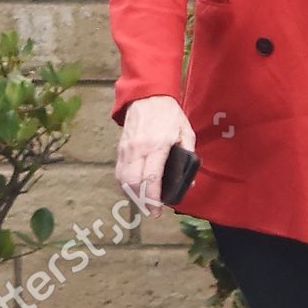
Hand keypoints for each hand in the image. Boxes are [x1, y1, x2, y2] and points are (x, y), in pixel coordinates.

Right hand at [115, 95, 196, 217]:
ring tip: (144, 203)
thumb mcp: (186, 132)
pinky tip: (134, 190)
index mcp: (157, 145)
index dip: (153, 198)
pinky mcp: (120, 149)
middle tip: (152, 211)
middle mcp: (138, 149)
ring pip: (123, 180)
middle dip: (141, 201)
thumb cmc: (169, 115)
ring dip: (132, 195)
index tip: (157, 210)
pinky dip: (124, 185)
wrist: (147, 96)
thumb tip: (188, 181)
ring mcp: (126, 149)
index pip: (151, 178)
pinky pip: (119, 172)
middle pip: (133, 183)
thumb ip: (189, 155)